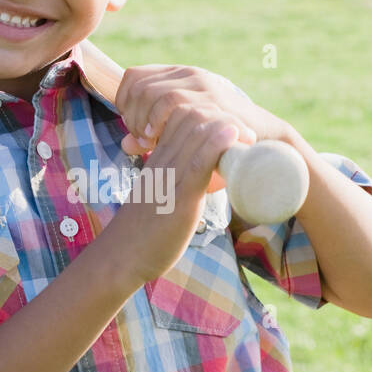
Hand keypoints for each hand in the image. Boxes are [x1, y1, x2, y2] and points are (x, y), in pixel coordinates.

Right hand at [105, 105, 252, 282]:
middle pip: (189, 118)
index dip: (209, 114)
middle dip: (221, 116)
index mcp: (157, 159)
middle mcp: (162, 162)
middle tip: (249, 132)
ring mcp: (169, 179)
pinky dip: (217, 144)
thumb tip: (196, 180)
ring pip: (195, 134)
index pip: (180, 117)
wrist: (120, 257)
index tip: (233, 127)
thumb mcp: (156, 196)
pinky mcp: (179, 199)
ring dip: (226, 126)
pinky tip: (234, 134)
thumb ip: (173, 182)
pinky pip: (197, 163)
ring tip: (250, 135)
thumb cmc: (141, 232)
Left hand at [115, 64, 288, 193]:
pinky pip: (174, 102)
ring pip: (154, 94)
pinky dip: (158, 121)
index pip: (133, 78)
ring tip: (149, 141)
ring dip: (145, 120)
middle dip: (132, 116)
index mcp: (178, 76)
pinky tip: (158, 139)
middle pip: (140, 87)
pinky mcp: (213, 99)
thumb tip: (126, 144)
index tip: (134, 129)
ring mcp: (202, 85)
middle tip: (142, 140)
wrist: (263, 138)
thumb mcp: (180, 135)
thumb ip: (152, 136)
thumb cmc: (217, 139)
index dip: (124, 103)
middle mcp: (189, 74)